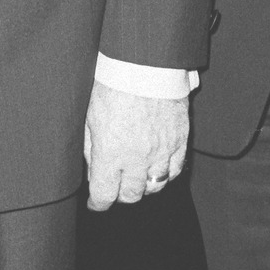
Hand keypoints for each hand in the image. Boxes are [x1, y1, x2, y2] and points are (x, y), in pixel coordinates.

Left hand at [84, 81, 188, 209]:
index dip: (98, 204)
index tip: (95, 203)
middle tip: (115, 189)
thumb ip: (91, 148)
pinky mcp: (180, 142)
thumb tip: (93, 171)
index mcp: (110, 153)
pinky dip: (166, 174)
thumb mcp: (90, 118)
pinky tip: (157, 169)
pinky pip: (175, 170)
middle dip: (120, 195)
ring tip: (136, 179)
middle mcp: (137, 159)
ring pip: (155, 187)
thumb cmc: (113, 86)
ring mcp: (161, 152)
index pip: (104, 194)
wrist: (145, 66)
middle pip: (131, 195)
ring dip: (143, 187)